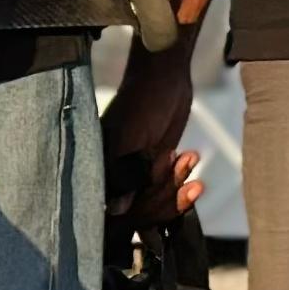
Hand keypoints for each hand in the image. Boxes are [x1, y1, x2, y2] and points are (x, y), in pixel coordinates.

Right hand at [102, 44, 205, 220]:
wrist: (167, 77)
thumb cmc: (144, 101)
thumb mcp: (132, 134)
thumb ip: (123, 172)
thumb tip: (115, 211)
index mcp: (99, 167)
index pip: (109, 209)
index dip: (133, 211)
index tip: (153, 199)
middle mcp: (113, 174)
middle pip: (136, 212)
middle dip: (161, 195)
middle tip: (174, 166)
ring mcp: (134, 174)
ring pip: (154, 205)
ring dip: (174, 187)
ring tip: (187, 157)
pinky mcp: (153, 171)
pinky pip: (165, 194)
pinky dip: (181, 184)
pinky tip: (189, 159)